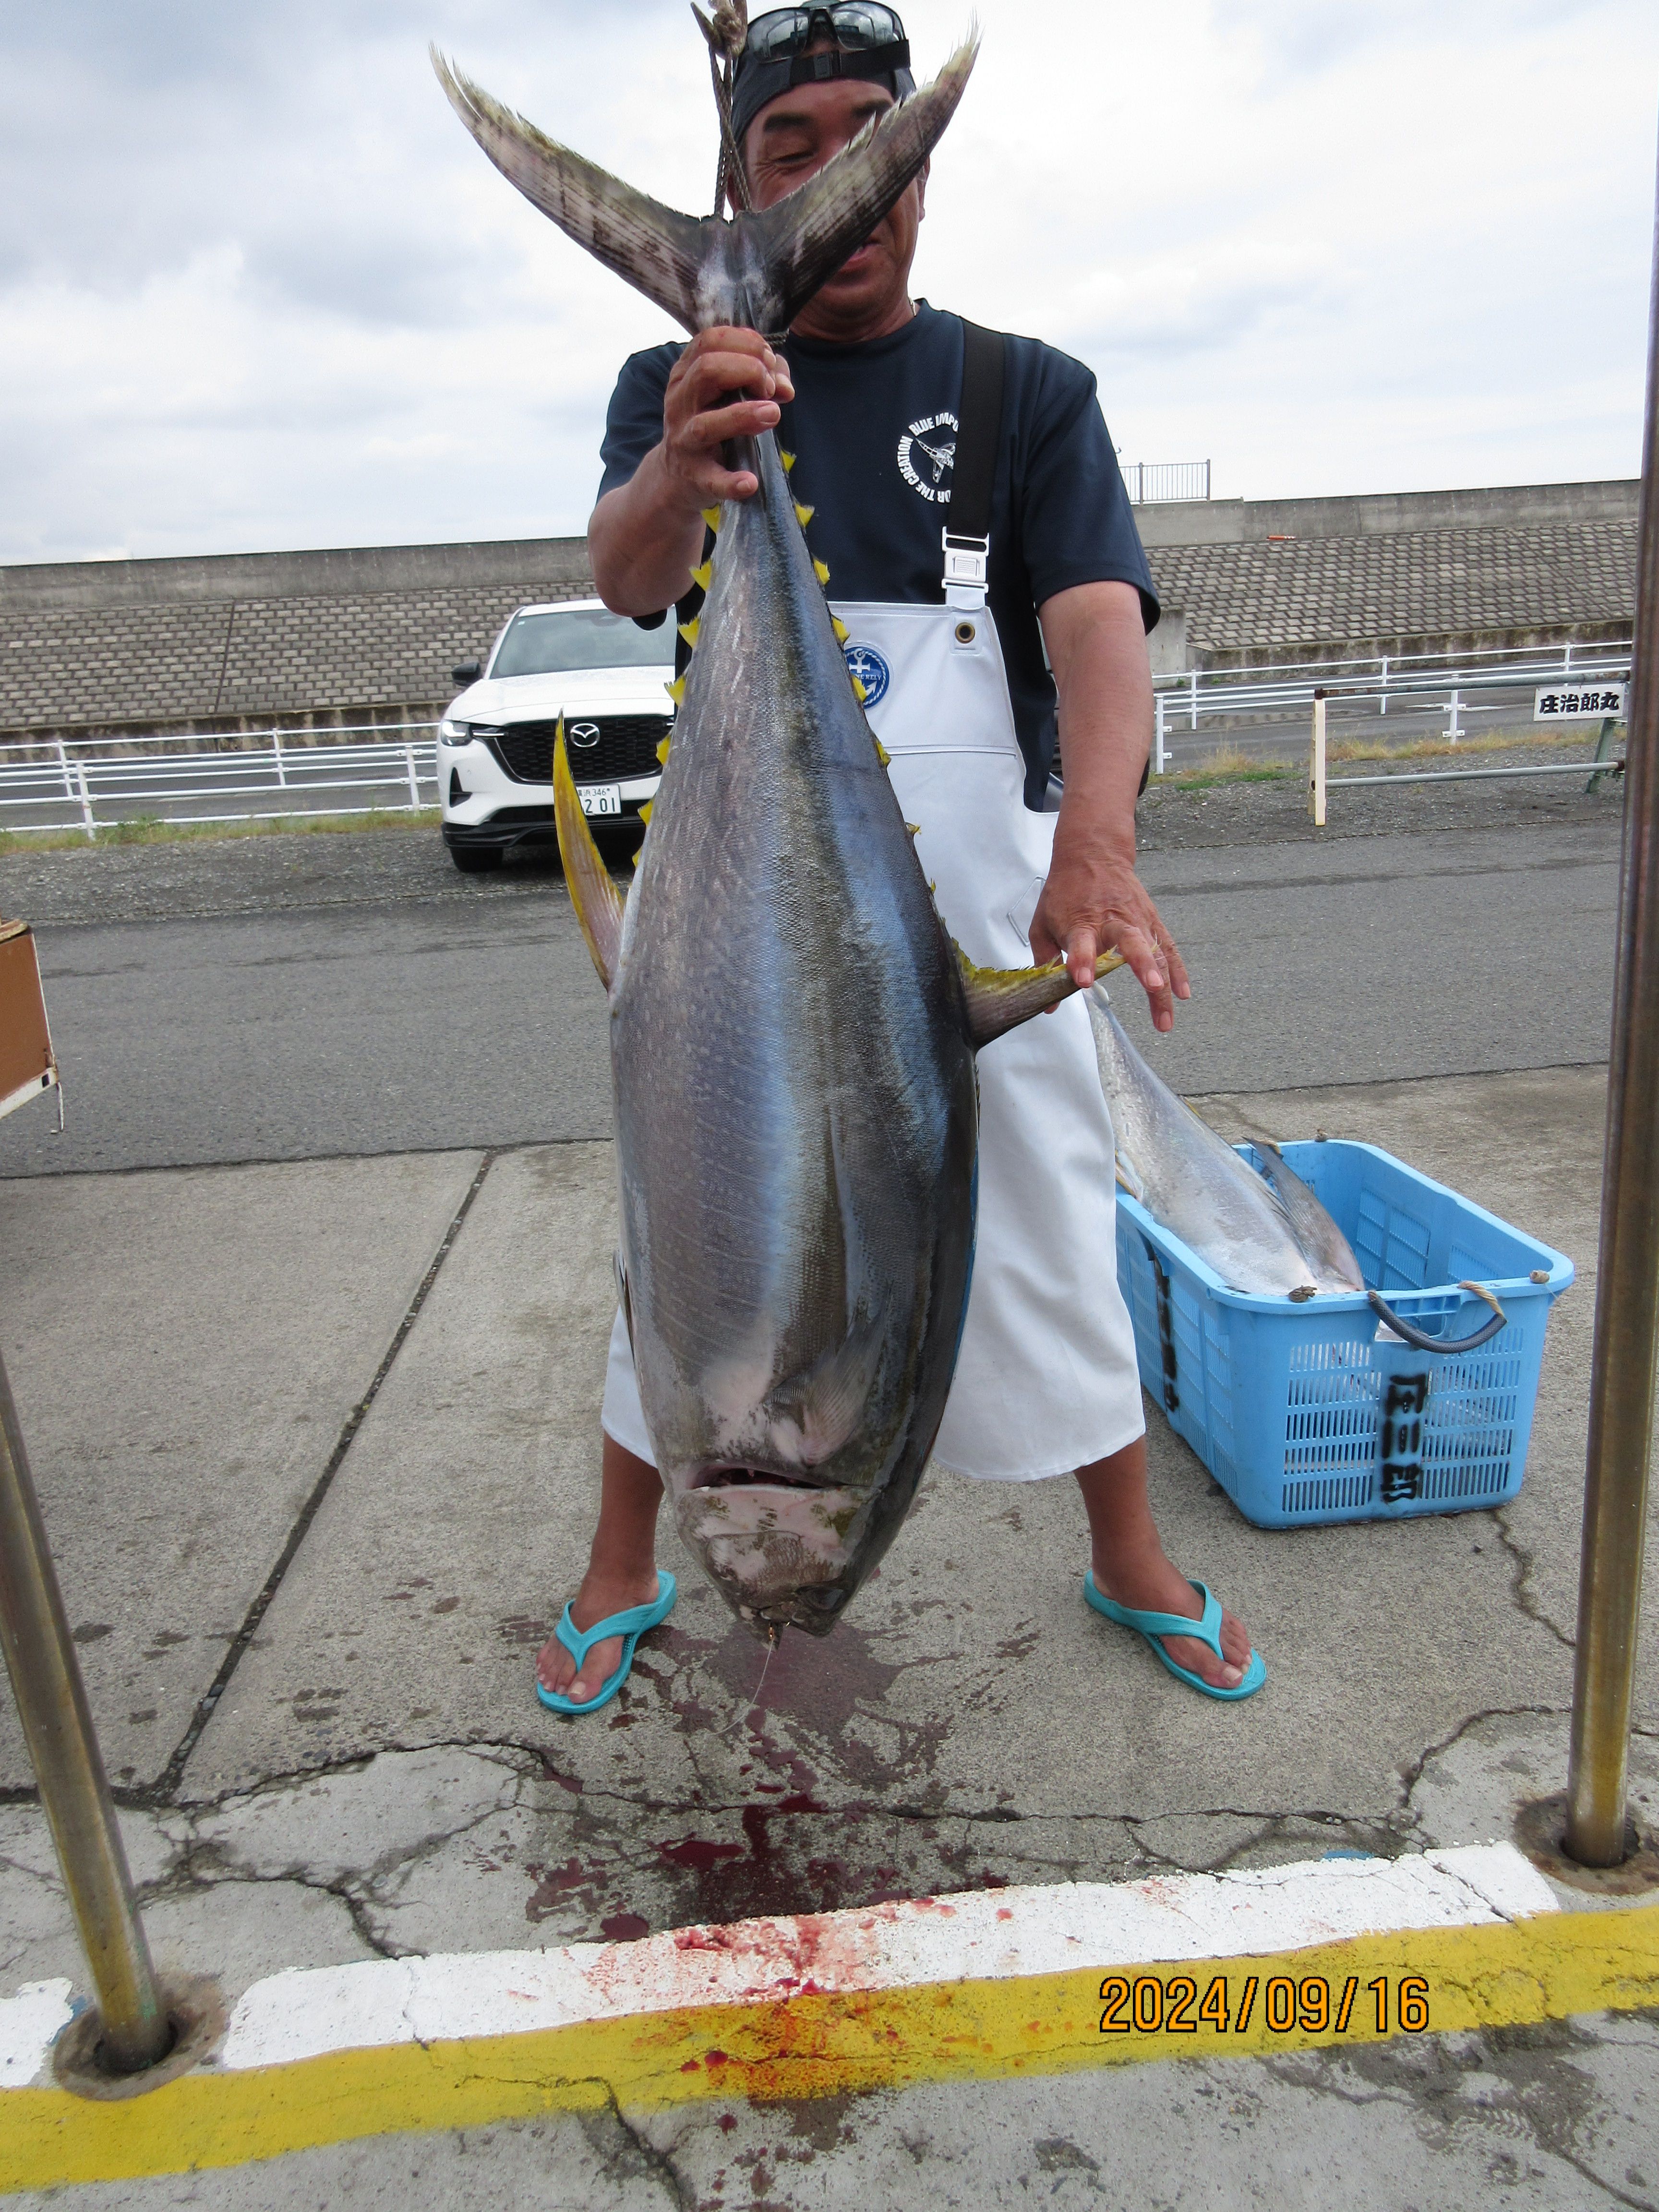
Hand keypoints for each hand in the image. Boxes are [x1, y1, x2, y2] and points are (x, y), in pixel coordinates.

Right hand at [659, 327, 794, 508]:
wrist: (676, 476)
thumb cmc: (710, 423)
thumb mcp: (726, 393)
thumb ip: (760, 379)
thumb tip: (786, 387)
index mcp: (686, 373)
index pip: (711, 340)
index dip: (747, 344)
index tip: (768, 361)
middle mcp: (680, 403)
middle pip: (707, 370)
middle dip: (748, 370)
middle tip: (769, 389)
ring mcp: (684, 441)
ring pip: (706, 424)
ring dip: (743, 415)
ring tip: (772, 413)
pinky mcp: (694, 477)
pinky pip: (712, 480)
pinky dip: (732, 483)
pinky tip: (750, 482)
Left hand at [1029, 834, 1189, 1032]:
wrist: (1091, 855)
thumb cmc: (1065, 892)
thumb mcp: (1042, 924)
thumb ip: (1045, 963)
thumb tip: (1048, 1004)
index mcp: (1081, 922)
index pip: (1082, 943)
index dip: (1083, 960)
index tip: (1084, 979)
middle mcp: (1112, 920)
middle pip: (1131, 943)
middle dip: (1143, 965)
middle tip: (1152, 986)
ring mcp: (1136, 920)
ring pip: (1154, 951)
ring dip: (1163, 984)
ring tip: (1164, 1019)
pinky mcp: (1151, 922)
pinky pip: (1167, 948)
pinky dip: (1177, 971)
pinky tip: (1182, 994)